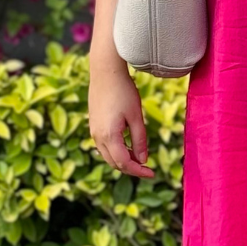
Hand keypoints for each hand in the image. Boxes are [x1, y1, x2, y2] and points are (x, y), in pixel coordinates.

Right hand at [88, 63, 154, 178]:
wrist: (105, 72)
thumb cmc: (123, 91)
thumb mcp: (136, 117)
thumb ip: (140, 140)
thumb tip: (142, 160)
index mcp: (109, 136)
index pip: (124, 163)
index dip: (138, 171)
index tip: (152, 173)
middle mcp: (97, 137)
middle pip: (114, 163)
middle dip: (131, 168)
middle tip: (147, 168)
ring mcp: (93, 131)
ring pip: (108, 156)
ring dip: (123, 160)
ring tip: (139, 157)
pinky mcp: (93, 126)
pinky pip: (104, 146)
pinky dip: (116, 151)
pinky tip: (128, 146)